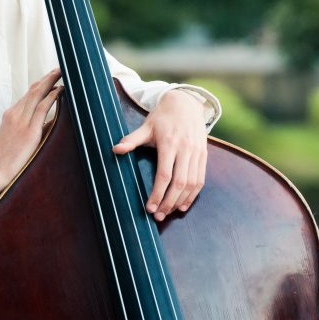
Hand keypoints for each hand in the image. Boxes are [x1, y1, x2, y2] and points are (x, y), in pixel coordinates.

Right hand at [0, 68, 61, 191]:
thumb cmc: (7, 158)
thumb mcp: (16, 137)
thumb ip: (31, 127)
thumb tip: (51, 122)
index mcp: (11, 114)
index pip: (28, 94)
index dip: (41, 83)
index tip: (52, 77)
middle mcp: (14, 113)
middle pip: (33, 89)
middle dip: (47, 77)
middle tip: (60, 68)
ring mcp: (20, 121)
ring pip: (37, 94)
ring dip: (51, 81)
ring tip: (62, 73)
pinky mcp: (29, 131)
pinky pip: (42, 108)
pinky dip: (52, 97)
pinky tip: (60, 90)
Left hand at [112, 89, 207, 220]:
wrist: (186, 103)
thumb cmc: (162, 117)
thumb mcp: (146, 126)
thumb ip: (131, 140)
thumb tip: (115, 150)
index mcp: (169, 143)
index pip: (164, 174)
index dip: (157, 193)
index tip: (149, 207)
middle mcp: (185, 149)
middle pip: (179, 183)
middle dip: (168, 202)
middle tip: (157, 216)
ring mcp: (196, 153)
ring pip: (192, 184)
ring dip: (181, 201)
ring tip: (168, 212)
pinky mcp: (204, 155)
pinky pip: (201, 180)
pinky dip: (193, 195)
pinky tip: (183, 205)